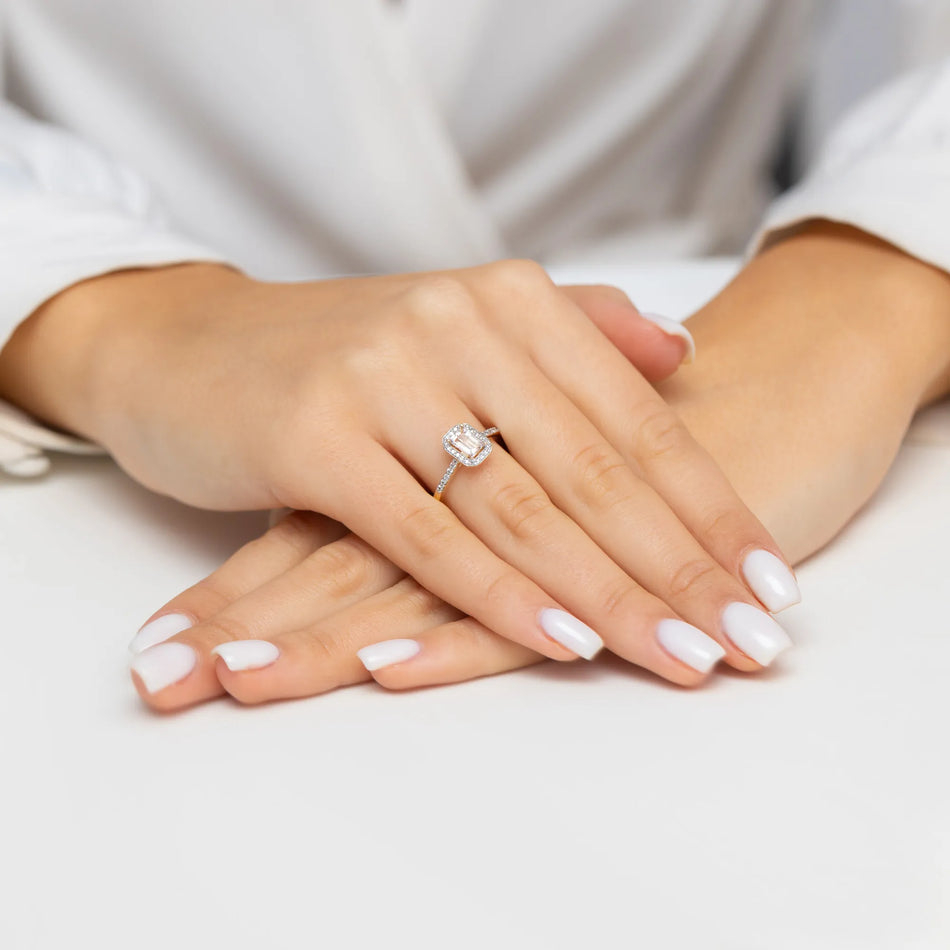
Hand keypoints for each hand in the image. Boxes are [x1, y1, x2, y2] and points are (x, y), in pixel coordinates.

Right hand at [3, 262, 793, 687]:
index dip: (708, 506)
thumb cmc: (338, 352)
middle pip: (593, 469)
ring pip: (521, 506)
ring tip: (684, 656)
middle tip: (750, 639)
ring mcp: (382, 376)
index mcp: (508, 298)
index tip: (768, 580)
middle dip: (680, 566)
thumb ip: (576, 330)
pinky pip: (427, 534)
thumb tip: (680, 352)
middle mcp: (456, 323)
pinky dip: (500, 594)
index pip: (634, 419)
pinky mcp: (313, 437)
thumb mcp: (461, 325)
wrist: (189, 345)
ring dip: (611, 593)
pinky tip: (566, 643)